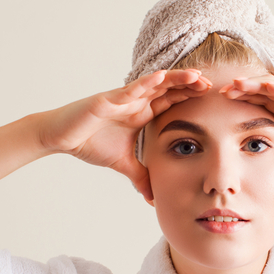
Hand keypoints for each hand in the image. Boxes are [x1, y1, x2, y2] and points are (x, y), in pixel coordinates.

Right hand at [39, 69, 210, 199]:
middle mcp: (135, 101)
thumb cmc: (89, 143)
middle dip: (189, 84)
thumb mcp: (124, 164)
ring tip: (195, 75)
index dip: (189, 97)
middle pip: (168, 88)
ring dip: (175, 79)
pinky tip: (161, 77)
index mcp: (140, 112)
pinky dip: (145, 83)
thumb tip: (152, 198)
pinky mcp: (108, 100)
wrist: (62, 137)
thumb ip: (141, 177)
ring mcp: (122, 98)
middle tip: (211, 83)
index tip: (211, 97)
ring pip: (154, 84)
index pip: (170, 101)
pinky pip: (130, 89)